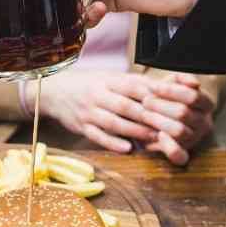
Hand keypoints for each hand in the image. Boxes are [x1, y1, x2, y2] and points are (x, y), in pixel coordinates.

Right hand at [40, 70, 214, 164]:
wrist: (54, 92)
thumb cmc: (88, 85)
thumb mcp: (108, 78)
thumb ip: (131, 83)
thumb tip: (161, 86)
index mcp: (106, 80)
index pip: (133, 87)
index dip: (152, 95)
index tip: (171, 103)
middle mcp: (97, 95)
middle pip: (125, 106)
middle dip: (147, 116)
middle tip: (168, 125)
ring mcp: (88, 112)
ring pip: (113, 122)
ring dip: (135, 131)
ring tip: (153, 138)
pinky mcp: (81, 127)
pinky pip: (97, 137)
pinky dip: (113, 143)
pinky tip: (128, 149)